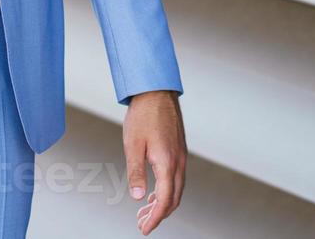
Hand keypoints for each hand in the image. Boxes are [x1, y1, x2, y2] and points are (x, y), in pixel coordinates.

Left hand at [123, 90, 185, 234]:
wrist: (156, 91)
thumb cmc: (143, 115)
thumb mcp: (133, 144)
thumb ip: (136, 172)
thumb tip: (139, 197)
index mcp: (168, 163)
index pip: (165, 201)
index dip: (155, 218)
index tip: (144, 228)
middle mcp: (179, 162)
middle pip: (174, 199)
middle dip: (159, 214)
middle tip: (142, 223)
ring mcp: (181, 155)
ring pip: (177, 189)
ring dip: (163, 203)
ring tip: (145, 210)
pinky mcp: (179, 149)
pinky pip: (177, 177)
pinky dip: (167, 190)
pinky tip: (153, 190)